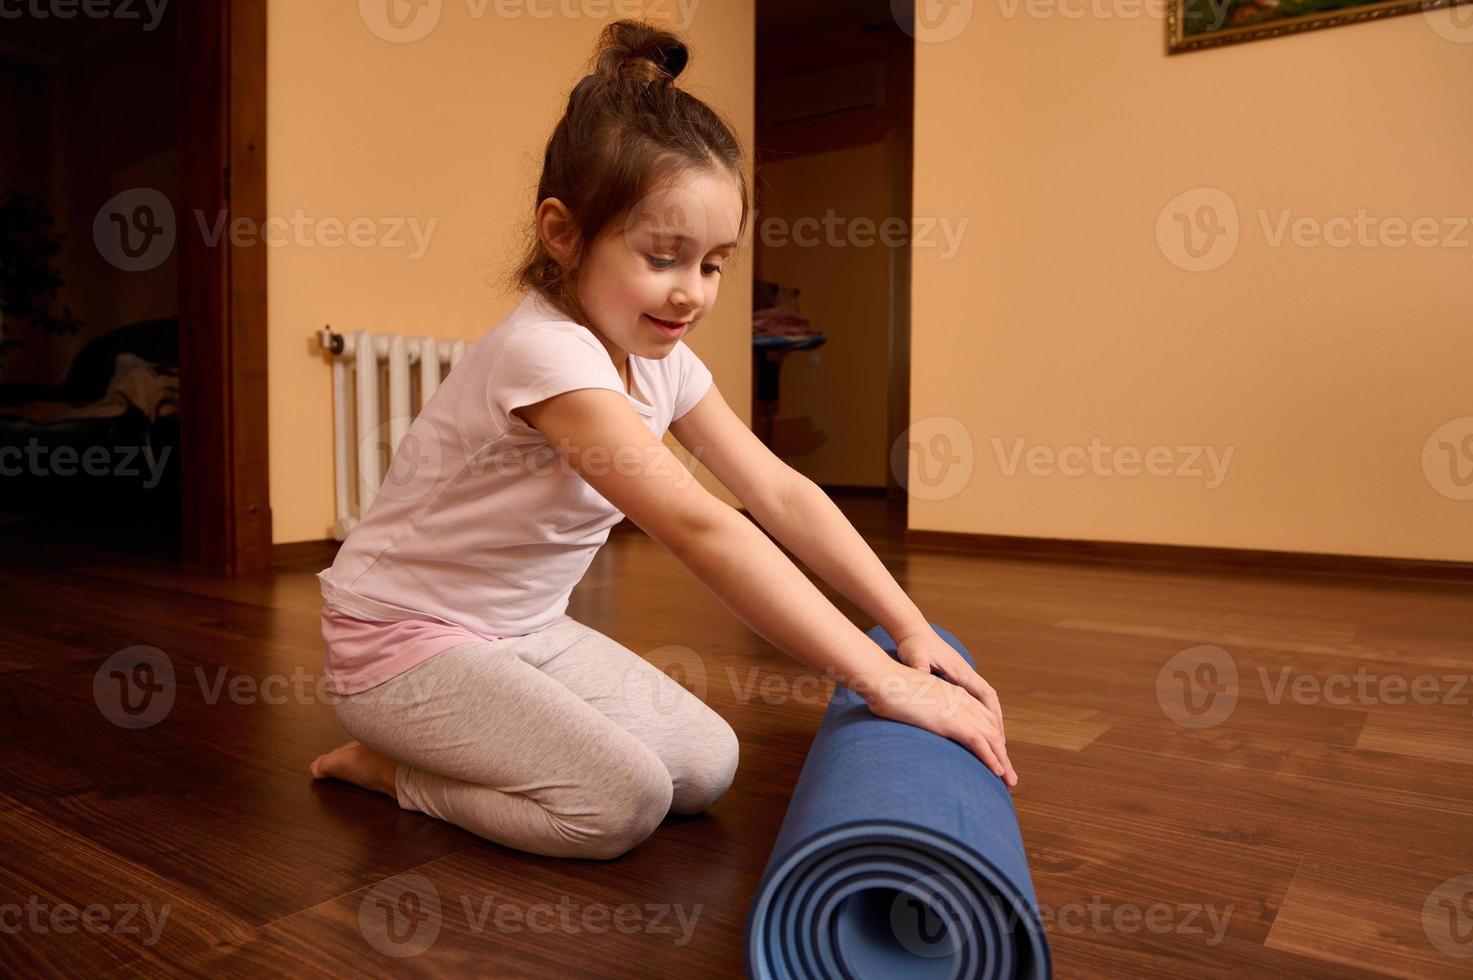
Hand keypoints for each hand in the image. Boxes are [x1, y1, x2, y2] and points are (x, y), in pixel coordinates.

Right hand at [864, 660, 1017, 786]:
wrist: (883, 678)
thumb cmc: (889, 689)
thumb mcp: (911, 699)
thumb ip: (920, 710)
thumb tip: (914, 720)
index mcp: (954, 694)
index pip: (983, 718)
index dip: (992, 739)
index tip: (997, 757)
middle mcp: (962, 701)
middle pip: (992, 730)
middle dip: (1002, 754)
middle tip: (1008, 776)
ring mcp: (958, 710)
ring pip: (991, 739)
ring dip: (1002, 762)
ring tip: (1009, 781)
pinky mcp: (951, 721)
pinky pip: (979, 742)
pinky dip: (991, 758)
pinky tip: (997, 772)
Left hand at [893, 630, 1006, 743]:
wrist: (914, 632)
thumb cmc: (914, 644)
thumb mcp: (915, 655)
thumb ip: (920, 664)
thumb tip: (921, 672)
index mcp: (961, 671)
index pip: (985, 694)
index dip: (993, 715)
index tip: (998, 735)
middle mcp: (966, 674)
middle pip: (990, 701)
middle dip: (998, 724)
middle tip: (1003, 748)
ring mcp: (963, 677)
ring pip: (984, 702)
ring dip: (992, 722)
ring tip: (997, 744)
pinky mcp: (956, 680)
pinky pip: (975, 701)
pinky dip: (981, 716)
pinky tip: (978, 730)